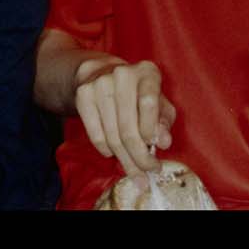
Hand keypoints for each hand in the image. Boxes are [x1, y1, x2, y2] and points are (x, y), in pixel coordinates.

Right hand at [71, 55, 174, 178]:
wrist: (102, 73)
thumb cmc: (138, 94)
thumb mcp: (159, 102)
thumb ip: (164, 122)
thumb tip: (163, 142)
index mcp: (147, 72)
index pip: (149, 104)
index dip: (151, 132)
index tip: (156, 153)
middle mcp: (122, 74)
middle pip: (128, 128)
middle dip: (139, 158)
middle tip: (145, 176)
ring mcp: (100, 84)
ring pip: (113, 137)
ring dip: (125, 160)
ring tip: (134, 172)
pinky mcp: (83, 95)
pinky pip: (96, 136)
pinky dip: (106, 151)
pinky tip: (113, 153)